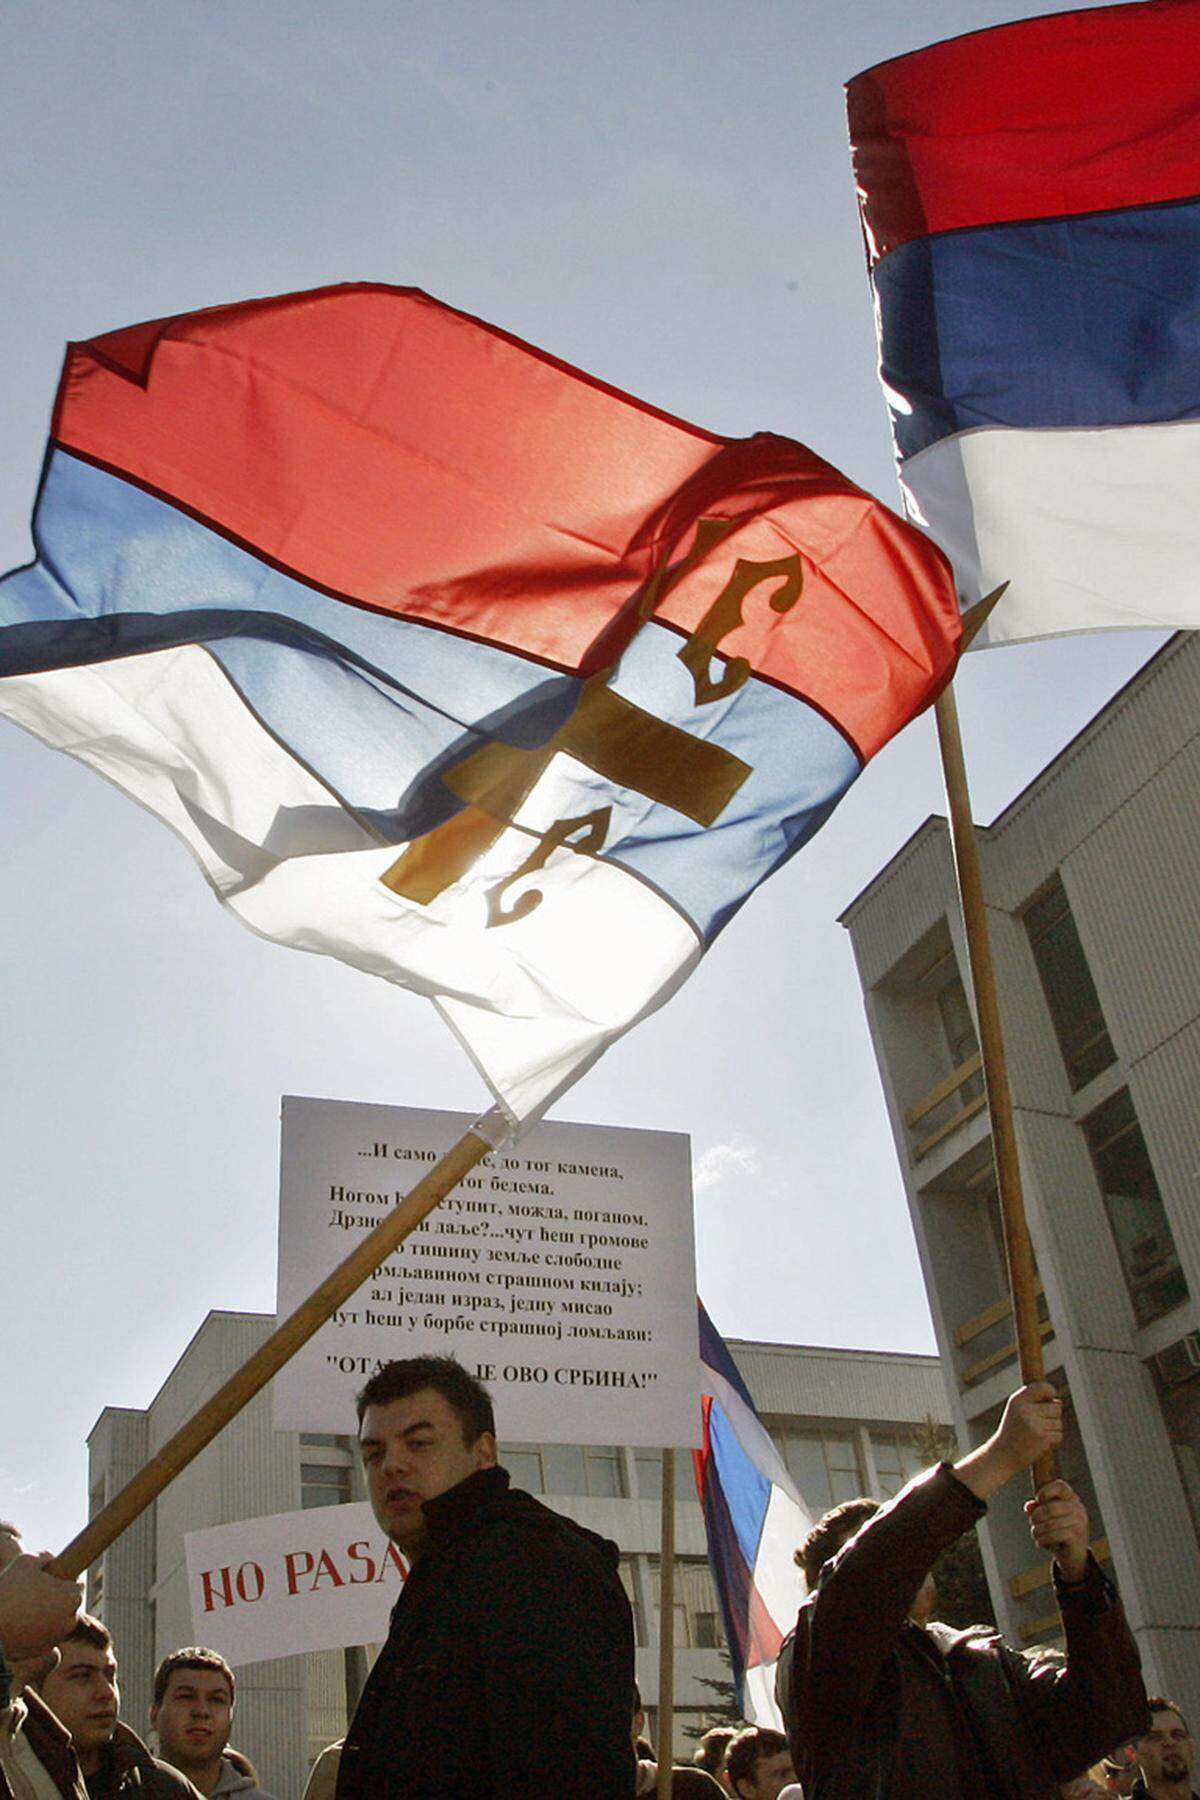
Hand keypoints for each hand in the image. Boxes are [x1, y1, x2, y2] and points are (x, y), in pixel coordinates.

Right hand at [0, 1553, 81, 1657]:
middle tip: (37, 1593)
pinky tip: (23, 1623)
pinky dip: (39, 1630)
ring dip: (50, 1615)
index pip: (77, 1585)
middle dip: (58, 1598)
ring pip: (59, 1621)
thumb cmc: (8, 1590)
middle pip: (69, 1604)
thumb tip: (51, 1559)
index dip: (65, 1580)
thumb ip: (44, 1557)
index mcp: (71, 1595)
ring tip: (27, 1608)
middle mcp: (70, 1618)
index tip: (53, 1579)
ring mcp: (58, 1637)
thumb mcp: (26, 1561)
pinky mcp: (43, 1650)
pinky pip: (45, 1636)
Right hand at [955, 1382, 1064, 1500]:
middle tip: (1040, 1423)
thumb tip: (1059, 1402)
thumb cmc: (1012, 1431)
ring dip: (1053, 1429)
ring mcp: (1034, 1423)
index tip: (1050, 1399)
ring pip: (1058, 1422)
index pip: (1043, 1387)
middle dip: (1053, 1415)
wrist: (1002, 1454)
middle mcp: (1025, 1409)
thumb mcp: (1016, 1410)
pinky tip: (1042, 1443)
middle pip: (1056, 1407)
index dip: (1050, 1392)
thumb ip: (1034, 1402)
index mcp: (1018, 1400)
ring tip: (1038, 1434)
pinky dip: (1054, 1440)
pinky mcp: (1042, 1437)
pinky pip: (1058, 1435)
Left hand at [1025, 1479, 1089, 1582]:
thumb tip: (1029, 1507)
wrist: (1074, 1556)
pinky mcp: (1077, 1537)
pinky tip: (1041, 1543)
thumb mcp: (1047, 1518)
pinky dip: (1043, 1540)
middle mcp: (1078, 1508)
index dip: (1045, 1491)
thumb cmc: (1058, 1531)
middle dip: (1036, 1517)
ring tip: (1036, 1534)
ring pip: (1050, 1524)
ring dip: (1037, 1531)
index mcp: (1071, 1498)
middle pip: (1050, 1507)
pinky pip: (1054, 1535)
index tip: (1038, 1500)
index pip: (1060, 1485)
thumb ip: (1037, 1508)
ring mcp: (1079, 1522)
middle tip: (1033, 1524)